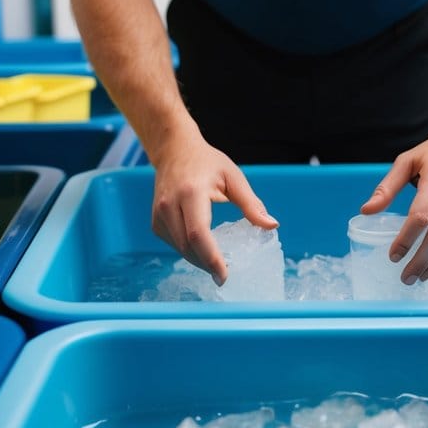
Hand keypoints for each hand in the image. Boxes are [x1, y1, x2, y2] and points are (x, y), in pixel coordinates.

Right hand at [150, 134, 277, 284]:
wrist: (174, 150)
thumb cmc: (207, 162)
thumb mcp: (233, 177)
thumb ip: (251, 204)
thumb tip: (272, 226)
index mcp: (191, 192)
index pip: (199, 233)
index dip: (211, 258)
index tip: (224, 276)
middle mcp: (169, 204)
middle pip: (188, 246)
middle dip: (207, 264)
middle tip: (223, 276)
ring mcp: (158, 214)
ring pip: (179, 248)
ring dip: (198, 260)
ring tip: (216, 264)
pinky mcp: (155, 221)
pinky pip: (174, 244)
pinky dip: (189, 251)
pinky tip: (202, 250)